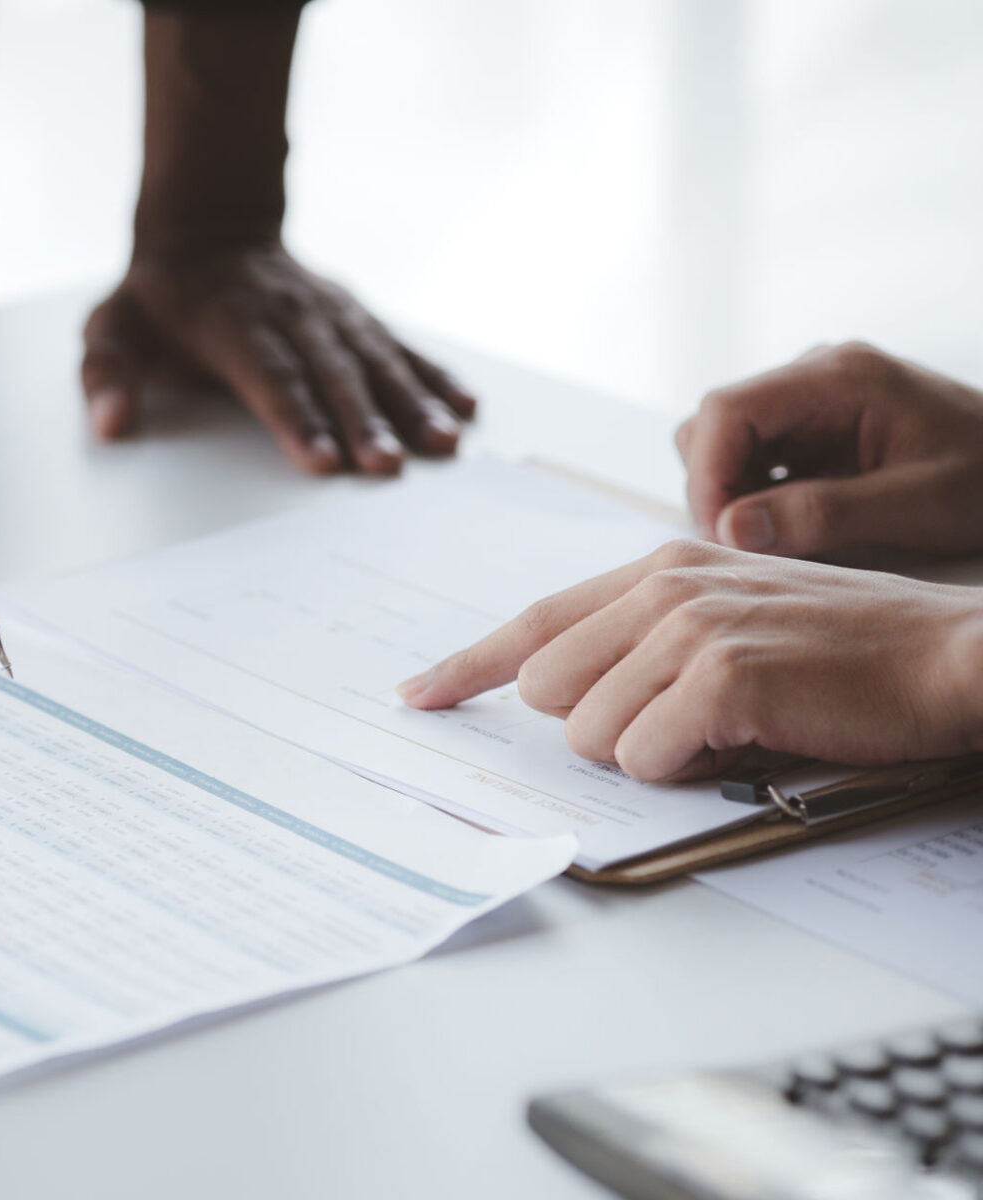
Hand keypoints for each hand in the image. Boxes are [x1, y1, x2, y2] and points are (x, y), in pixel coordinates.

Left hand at [82, 242, 475, 474]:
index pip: (269, 377)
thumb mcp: (113, 327)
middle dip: (364, 420)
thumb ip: (108, 375)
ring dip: (412, 401)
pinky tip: (466, 405)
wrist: (212, 232)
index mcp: (231, 324)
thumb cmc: (161, 300)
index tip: (322, 463)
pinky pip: (400, 343)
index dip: (296, 419)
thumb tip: (112, 423)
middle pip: (331, 373)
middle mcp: (290, 316)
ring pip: (374, 358)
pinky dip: (435, 373)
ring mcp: (330, 313)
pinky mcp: (356, 316)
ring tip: (444, 442)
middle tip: (391, 465)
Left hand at [397, 540, 982, 781]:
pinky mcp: (724, 677)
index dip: (469, 664)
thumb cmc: (837, 646)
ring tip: (720, 727)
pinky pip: (646, 757)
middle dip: (597, 725)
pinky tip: (739, 741)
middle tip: (672, 720)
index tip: (420, 694)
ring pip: (590, 732)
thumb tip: (560, 690)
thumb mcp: (727, 615)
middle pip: (549, 688)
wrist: (945, 653)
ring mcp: (691, 628)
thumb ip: (640, 636)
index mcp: (655, 567)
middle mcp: (662, 587)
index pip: (533, 622)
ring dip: (646, 750)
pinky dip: (684, 769)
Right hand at [676, 342, 982, 557]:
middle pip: (714, 424)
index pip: (727, 410)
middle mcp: (815, 376)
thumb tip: (730, 530)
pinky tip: (789, 526)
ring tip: (774, 537)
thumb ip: (822, 515)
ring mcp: (810, 400)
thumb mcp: (916, 506)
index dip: (707, 473)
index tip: (722, 535)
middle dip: (715, 487)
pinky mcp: (811, 428)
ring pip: (724, 441)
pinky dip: (751, 496)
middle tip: (748, 547)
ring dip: (731, 493)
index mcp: (840, 377)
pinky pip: (752, 457)